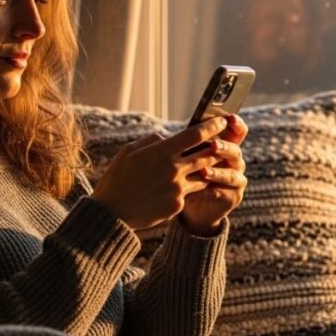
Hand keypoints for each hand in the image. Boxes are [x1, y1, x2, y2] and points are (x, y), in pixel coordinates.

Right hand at [89, 116, 232, 230]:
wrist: (111, 214)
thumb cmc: (117, 179)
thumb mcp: (129, 151)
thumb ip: (152, 142)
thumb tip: (168, 139)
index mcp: (161, 152)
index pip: (195, 135)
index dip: (212, 127)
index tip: (222, 121)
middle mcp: (173, 169)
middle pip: (207, 154)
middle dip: (218, 148)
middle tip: (224, 142)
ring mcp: (178, 189)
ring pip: (204, 175)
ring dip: (207, 169)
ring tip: (208, 165)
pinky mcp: (178, 205)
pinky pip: (189, 193)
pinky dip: (188, 189)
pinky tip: (183, 188)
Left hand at [181, 114, 248, 235]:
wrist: (191, 206)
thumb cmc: (187, 175)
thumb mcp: (185, 158)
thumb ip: (185, 145)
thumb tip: (162, 135)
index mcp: (226, 146)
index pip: (237, 132)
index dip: (236, 124)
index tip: (230, 118)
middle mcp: (234, 161)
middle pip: (235, 150)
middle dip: (225, 147)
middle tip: (213, 145)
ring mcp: (236, 179)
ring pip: (233, 173)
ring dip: (219, 171)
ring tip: (204, 172)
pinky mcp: (234, 196)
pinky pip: (228, 192)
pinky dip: (216, 190)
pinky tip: (205, 190)